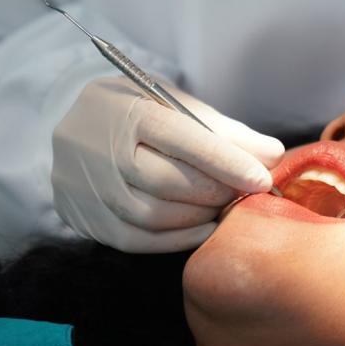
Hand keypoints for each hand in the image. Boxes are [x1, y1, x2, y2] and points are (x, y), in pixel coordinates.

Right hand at [52, 76, 283, 251]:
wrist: (72, 121)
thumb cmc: (138, 111)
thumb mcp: (176, 104)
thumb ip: (225, 131)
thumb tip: (273, 155)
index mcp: (128, 111)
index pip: (182, 139)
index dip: (227, 161)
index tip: (261, 178)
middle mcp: (101, 150)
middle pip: (168, 181)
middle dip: (216, 190)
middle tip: (242, 191)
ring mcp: (88, 187)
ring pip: (153, 215)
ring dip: (198, 216)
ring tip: (220, 205)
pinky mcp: (86, 217)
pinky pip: (137, 240)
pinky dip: (177, 239)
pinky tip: (202, 229)